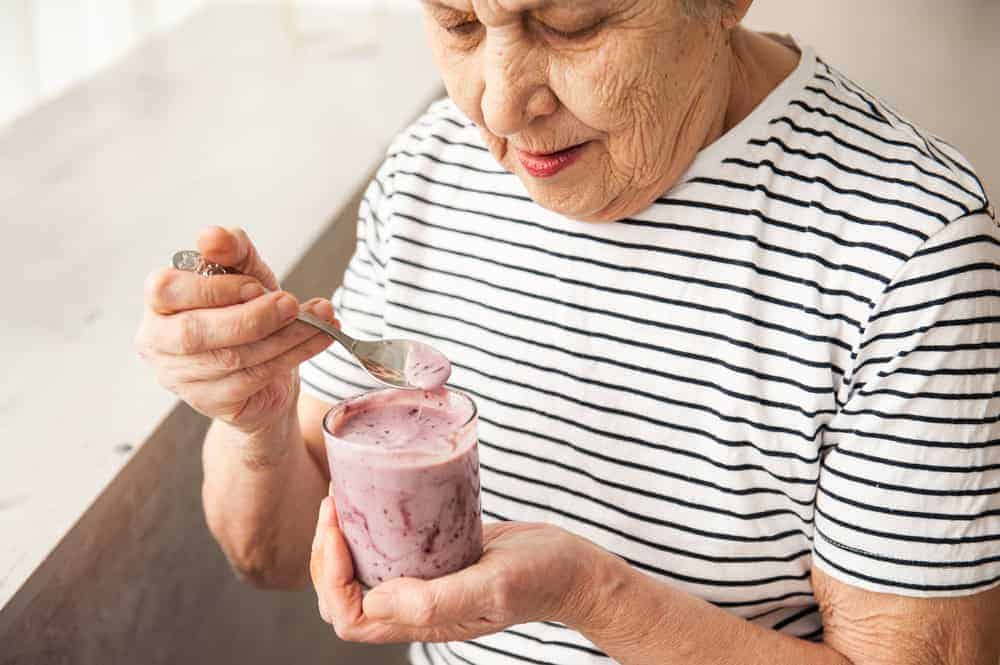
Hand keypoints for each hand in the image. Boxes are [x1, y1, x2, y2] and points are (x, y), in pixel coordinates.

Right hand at [135, 227, 338, 433]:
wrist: (264, 374)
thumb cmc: (245, 314)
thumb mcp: (245, 275)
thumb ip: (233, 250)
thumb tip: (212, 236)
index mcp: (158, 302)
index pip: (168, 290)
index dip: (214, 288)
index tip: (257, 285)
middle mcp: (158, 342)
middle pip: (195, 332)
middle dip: (251, 317)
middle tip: (292, 304)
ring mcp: (181, 378)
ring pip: (233, 357)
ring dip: (286, 335)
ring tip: (322, 318)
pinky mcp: (211, 402)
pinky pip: (255, 378)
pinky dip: (294, 355)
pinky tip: (320, 338)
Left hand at [310, 496, 599, 643]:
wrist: (572, 567)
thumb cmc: (540, 579)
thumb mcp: (492, 587)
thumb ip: (436, 602)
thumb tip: (374, 599)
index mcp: (423, 621)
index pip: (349, 616)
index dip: (331, 577)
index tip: (338, 528)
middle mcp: (417, 606)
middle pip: (345, 597)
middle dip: (328, 557)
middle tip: (334, 507)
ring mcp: (425, 583)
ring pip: (362, 574)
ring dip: (343, 542)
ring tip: (343, 500)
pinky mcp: (436, 559)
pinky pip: (389, 552)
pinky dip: (370, 529)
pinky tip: (373, 498)